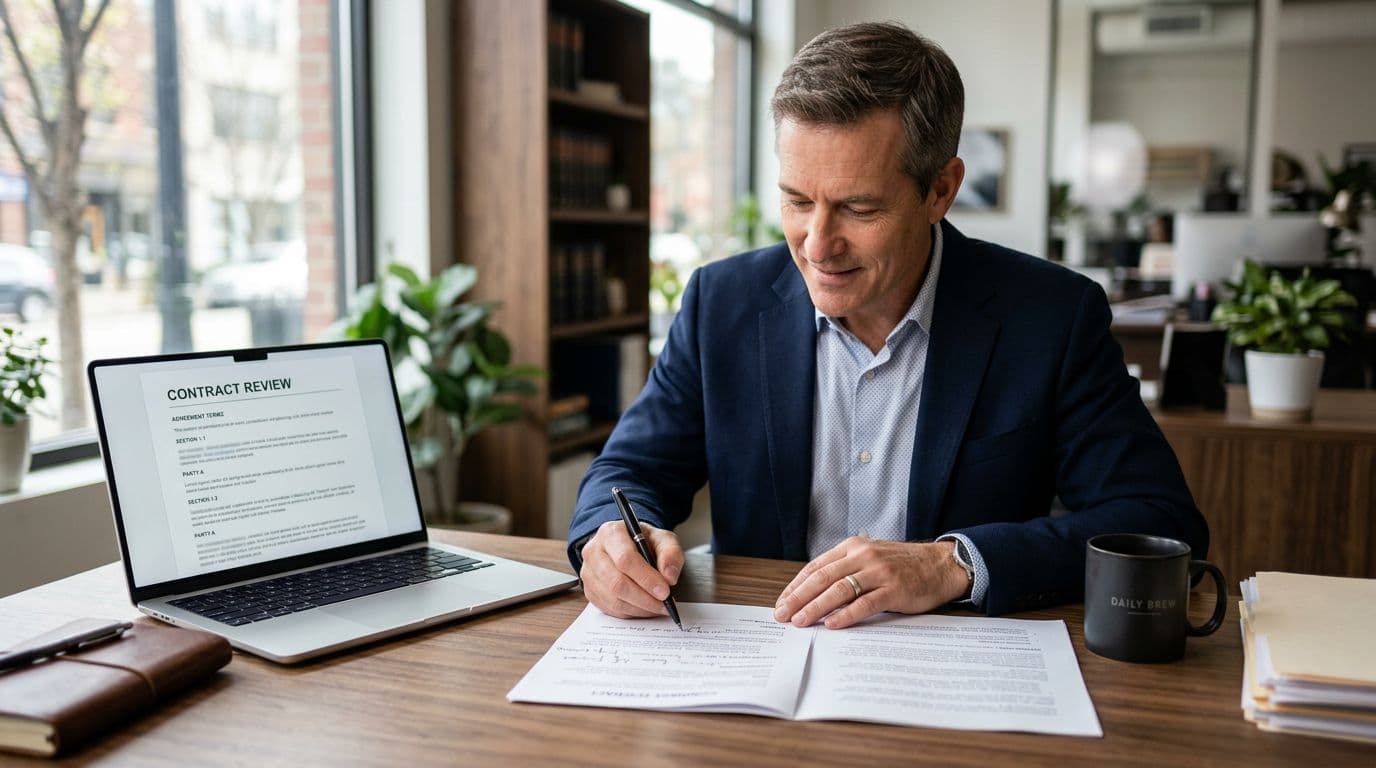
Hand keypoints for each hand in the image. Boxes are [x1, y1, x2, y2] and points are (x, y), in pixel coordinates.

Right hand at [578, 519, 683, 618]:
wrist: (630, 545)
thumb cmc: (644, 541)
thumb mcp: (663, 539)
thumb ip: (670, 554)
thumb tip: (669, 577)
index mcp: (611, 533)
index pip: (625, 559)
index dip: (646, 578)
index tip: (664, 591)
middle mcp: (594, 552)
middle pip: (617, 583)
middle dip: (644, 598)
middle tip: (665, 604)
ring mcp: (588, 573)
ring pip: (613, 599)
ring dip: (640, 608)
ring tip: (658, 607)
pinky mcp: (589, 591)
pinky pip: (610, 609)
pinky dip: (631, 612)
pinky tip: (645, 608)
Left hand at [773, 537, 968, 629]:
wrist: (941, 564)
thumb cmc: (903, 565)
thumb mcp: (870, 558)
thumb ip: (846, 570)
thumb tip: (814, 595)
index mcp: (852, 547)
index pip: (815, 567)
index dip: (795, 586)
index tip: (782, 603)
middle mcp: (863, 556)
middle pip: (822, 578)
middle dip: (798, 598)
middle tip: (782, 615)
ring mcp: (879, 572)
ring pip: (839, 590)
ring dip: (816, 608)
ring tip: (800, 622)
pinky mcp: (894, 589)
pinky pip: (864, 603)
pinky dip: (846, 615)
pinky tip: (831, 625)